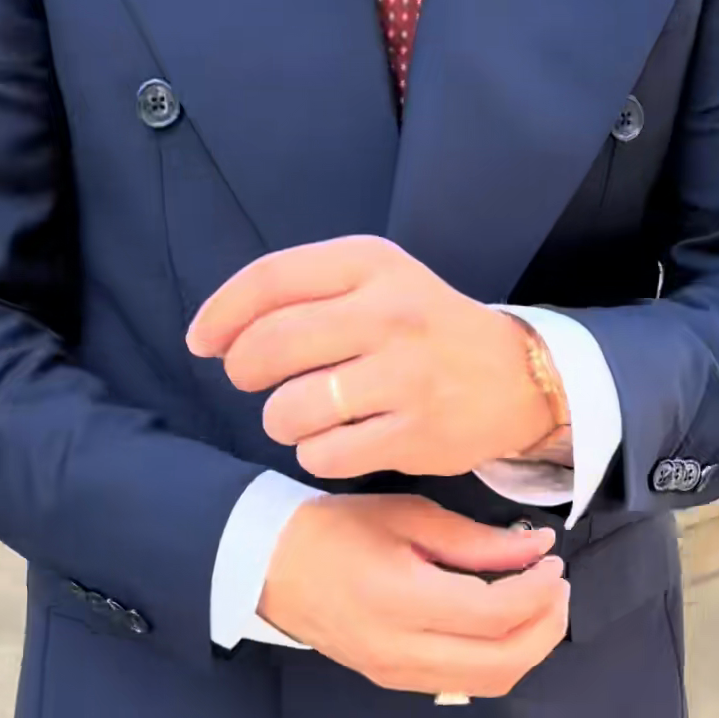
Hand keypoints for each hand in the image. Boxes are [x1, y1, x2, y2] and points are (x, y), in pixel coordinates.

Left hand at [186, 237, 562, 479]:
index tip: (202, 342)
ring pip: (292, 408)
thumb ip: (303, 292)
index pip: (270, 280)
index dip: (221, 315)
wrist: (516, 376)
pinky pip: (325, 454)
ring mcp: (406, 376)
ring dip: (279, 420)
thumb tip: (214, 333)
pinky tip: (332, 443)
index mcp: (372, 263)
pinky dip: (315, 453)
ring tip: (299, 416)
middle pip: (271, 346)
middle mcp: (389, 313)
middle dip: (244, 371)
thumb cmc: (425, 328)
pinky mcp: (416, 434)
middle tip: (252, 382)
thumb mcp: (376, 281)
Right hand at [260, 494, 569, 696]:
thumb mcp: (407, 516)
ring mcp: (397, 673)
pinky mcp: (395, 681)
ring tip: (539, 607)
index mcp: (400, 599)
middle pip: (503, 661)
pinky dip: (499, 659)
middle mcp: (400, 648)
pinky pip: (466, 683)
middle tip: (557, 589)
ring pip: (490, 682)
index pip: (495, 614)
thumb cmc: (334, 530)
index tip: (553, 563)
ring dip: (528, 648)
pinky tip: (505, 625)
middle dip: (546, 627)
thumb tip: (538, 548)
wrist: (268, 567)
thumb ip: (477, 540)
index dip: (538, 591)